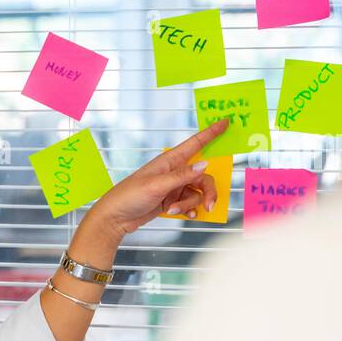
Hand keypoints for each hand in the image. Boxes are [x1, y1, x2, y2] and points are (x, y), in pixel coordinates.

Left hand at [81, 119, 230, 243]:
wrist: (115, 218)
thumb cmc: (129, 196)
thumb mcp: (156, 185)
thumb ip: (182, 176)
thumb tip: (204, 164)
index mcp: (169, 161)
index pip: (195, 143)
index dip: (211, 132)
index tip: (226, 122)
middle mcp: (174, 171)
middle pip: (204, 176)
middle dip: (208, 191)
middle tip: (209, 205)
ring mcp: (173, 186)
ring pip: (197, 192)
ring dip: (190, 204)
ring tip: (174, 210)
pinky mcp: (172, 200)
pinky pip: (190, 203)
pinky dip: (188, 210)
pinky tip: (180, 214)